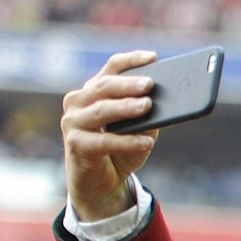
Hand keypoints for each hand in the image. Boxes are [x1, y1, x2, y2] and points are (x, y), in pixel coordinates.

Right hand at [60, 50, 159, 221]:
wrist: (100, 183)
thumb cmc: (120, 151)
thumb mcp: (138, 130)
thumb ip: (148, 116)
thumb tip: (167, 105)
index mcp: (93, 91)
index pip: (111, 69)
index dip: (131, 61)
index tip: (153, 57)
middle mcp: (78, 102)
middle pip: (104, 87)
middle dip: (129, 84)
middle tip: (150, 84)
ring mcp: (73, 122)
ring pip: (101, 110)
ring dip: (126, 107)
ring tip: (148, 106)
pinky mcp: (76, 145)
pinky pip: (105, 141)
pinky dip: (127, 141)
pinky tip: (147, 142)